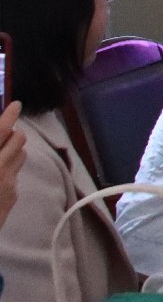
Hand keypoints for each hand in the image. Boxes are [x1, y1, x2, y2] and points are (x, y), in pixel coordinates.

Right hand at [0, 103, 27, 228]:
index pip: (1, 130)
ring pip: (21, 155)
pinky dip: (8, 169)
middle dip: (11, 132)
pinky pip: (15, 174)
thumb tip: (0, 133)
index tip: (15, 104)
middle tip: (1, 131)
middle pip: (18, 139)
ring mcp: (9, 183)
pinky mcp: (13, 196)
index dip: (9, 115)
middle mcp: (0, 169)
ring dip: (12, 150)